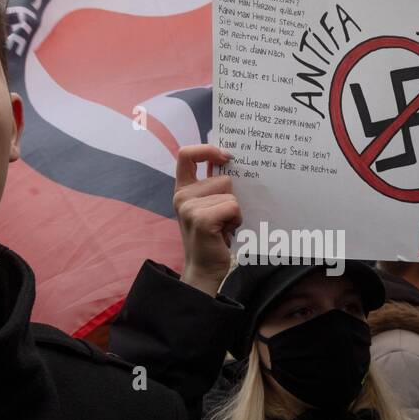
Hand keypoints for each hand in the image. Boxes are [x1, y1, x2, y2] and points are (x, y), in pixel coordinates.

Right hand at [174, 144, 240, 296]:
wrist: (204, 269)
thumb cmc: (211, 237)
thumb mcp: (208, 206)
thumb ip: (212, 185)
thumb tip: (230, 160)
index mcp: (183, 190)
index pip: (186, 155)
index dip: (207, 149)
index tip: (225, 156)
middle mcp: (182, 196)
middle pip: (223, 178)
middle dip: (230, 198)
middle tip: (221, 219)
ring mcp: (190, 207)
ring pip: (231, 194)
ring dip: (234, 211)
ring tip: (223, 226)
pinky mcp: (202, 219)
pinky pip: (233, 206)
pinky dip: (236, 219)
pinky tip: (226, 232)